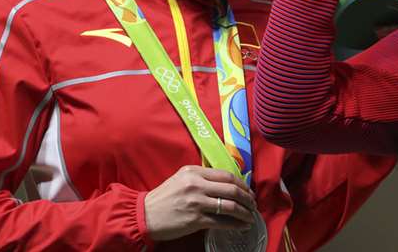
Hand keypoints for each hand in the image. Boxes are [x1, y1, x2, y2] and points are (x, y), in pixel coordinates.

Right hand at [143, 165, 257, 240]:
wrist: (143, 215)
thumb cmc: (163, 198)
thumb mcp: (181, 179)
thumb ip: (201, 177)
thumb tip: (226, 182)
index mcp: (194, 172)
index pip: (227, 175)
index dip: (242, 184)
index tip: (249, 191)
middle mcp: (197, 184)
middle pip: (232, 190)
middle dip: (248, 198)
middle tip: (253, 205)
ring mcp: (196, 202)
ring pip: (230, 206)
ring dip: (245, 212)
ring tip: (250, 217)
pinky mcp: (195, 219)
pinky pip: (222, 221)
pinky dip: (235, 224)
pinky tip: (241, 226)